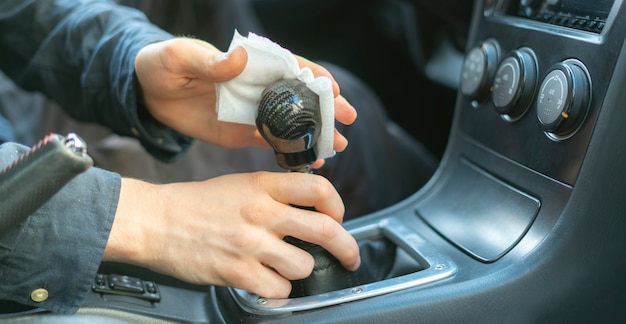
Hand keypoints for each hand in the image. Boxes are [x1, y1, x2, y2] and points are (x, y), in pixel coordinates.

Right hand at [103, 172, 360, 297]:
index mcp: (262, 185)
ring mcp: (250, 243)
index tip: (338, 217)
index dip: (337, 206)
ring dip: (301, 271)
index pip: (319, 189)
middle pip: (324, 230)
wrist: (155, 221)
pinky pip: (278, 289)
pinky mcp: (237, 271)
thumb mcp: (238, 183)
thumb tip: (307, 211)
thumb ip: (274, 194)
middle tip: (350, 256)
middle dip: (347, 247)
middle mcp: (261, 212)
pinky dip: (277, 289)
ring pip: (303, 265)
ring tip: (286, 267)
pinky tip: (266, 281)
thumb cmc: (194, 204)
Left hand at [134, 38, 356, 156]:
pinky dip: (293, 151)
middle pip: (299, 96)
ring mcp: (253, 111)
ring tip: (338, 146)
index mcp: (248, 63)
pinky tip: (310, 161)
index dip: (313, 76)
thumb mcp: (180, 57)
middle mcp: (257, 87)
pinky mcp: (243, 133)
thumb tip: (239, 58)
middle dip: (326, 107)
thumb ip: (208, 59)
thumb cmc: (162, 65)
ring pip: (293, 122)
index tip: (332, 89)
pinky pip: (273, 142)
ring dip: (316, 132)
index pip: (288, 65)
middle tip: (348, 120)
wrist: (147, 95)